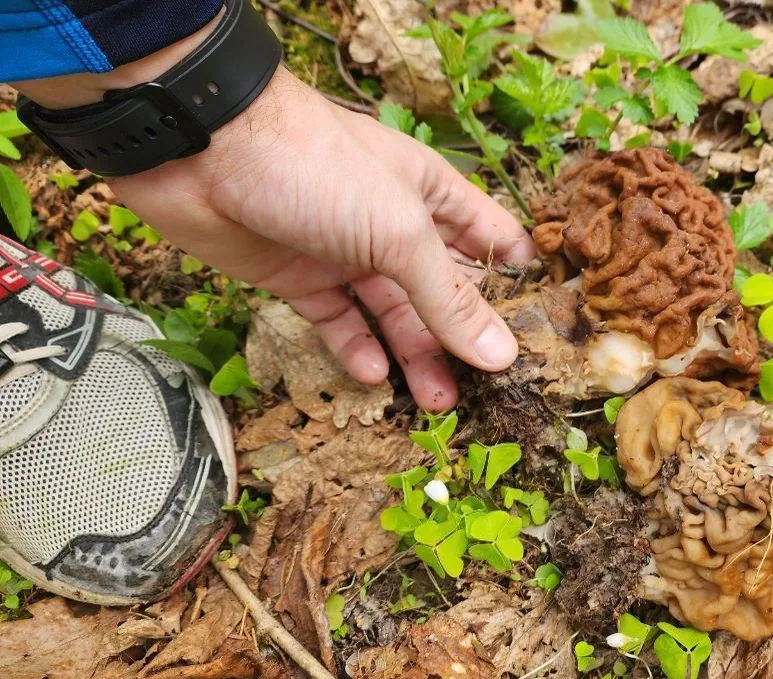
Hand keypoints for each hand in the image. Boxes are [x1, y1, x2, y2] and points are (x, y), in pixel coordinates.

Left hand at [27, 67, 532, 410]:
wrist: (202, 151)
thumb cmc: (319, 169)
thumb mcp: (400, 233)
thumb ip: (449, 299)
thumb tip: (502, 355)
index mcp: (433, 196)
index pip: (491, 243)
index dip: (515, 287)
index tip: (538, 339)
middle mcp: (394, 225)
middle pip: (442, 290)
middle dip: (464, 338)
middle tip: (485, 391)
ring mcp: (345, 253)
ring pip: (393, 314)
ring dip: (416, 356)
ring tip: (437, 402)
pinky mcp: (298, 279)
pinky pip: (339, 321)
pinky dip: (357, 349)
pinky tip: (374, 376)